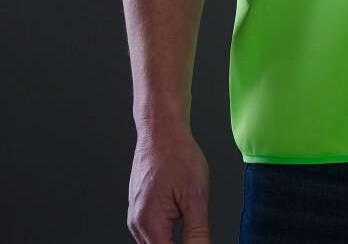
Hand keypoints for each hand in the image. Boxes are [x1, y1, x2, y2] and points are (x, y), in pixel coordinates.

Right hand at [127, 126, 211, 242]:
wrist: (160, 130)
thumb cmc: (178, 154)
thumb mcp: (196, 195)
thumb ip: (197, 232)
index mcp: (149, 223)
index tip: (199, 241)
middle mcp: (137, 224)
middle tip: (194, 227)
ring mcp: (135, 217)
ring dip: (172, 240)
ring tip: (188, 220)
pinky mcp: (138, 210)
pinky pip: (151, 232)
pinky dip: (166, 232)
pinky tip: (179, 216)